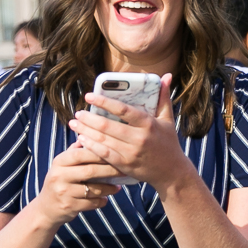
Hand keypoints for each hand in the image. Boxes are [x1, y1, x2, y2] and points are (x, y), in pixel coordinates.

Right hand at [30, 143, 121, 225]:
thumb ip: (74, 152)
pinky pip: (92, 203)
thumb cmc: (59, 182)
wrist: (46, 208)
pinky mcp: (69, 206)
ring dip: (109, 189)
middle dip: (110, 170)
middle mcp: (59, 176)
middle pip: (90, 170)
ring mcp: (64, 192)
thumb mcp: (62, 165)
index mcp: (59, 162)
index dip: (100, 152)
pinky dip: (101, 201)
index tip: (116, 153)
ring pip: (94, 189)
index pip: (81, 153)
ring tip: (117, 187)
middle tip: (124, 170)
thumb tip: (88, 134)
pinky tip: (105, 199)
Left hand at [69, 74, 196, 193]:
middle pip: (108, 126)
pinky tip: (82, 139)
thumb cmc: (168, 142)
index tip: (89, 96)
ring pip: (103, 140)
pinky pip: (104, 154)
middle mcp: (140, 138)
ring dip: (85, 131)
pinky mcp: (125, 165)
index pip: (123, 110)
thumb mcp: (168, 119)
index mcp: (149, 124)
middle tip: (78, 112)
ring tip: (74, 124)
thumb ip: (164, 97)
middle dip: (89, 118)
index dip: (104, 102)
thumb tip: (166, 75)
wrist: (172, 172)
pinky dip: (91, 146)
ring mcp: (131, 153)